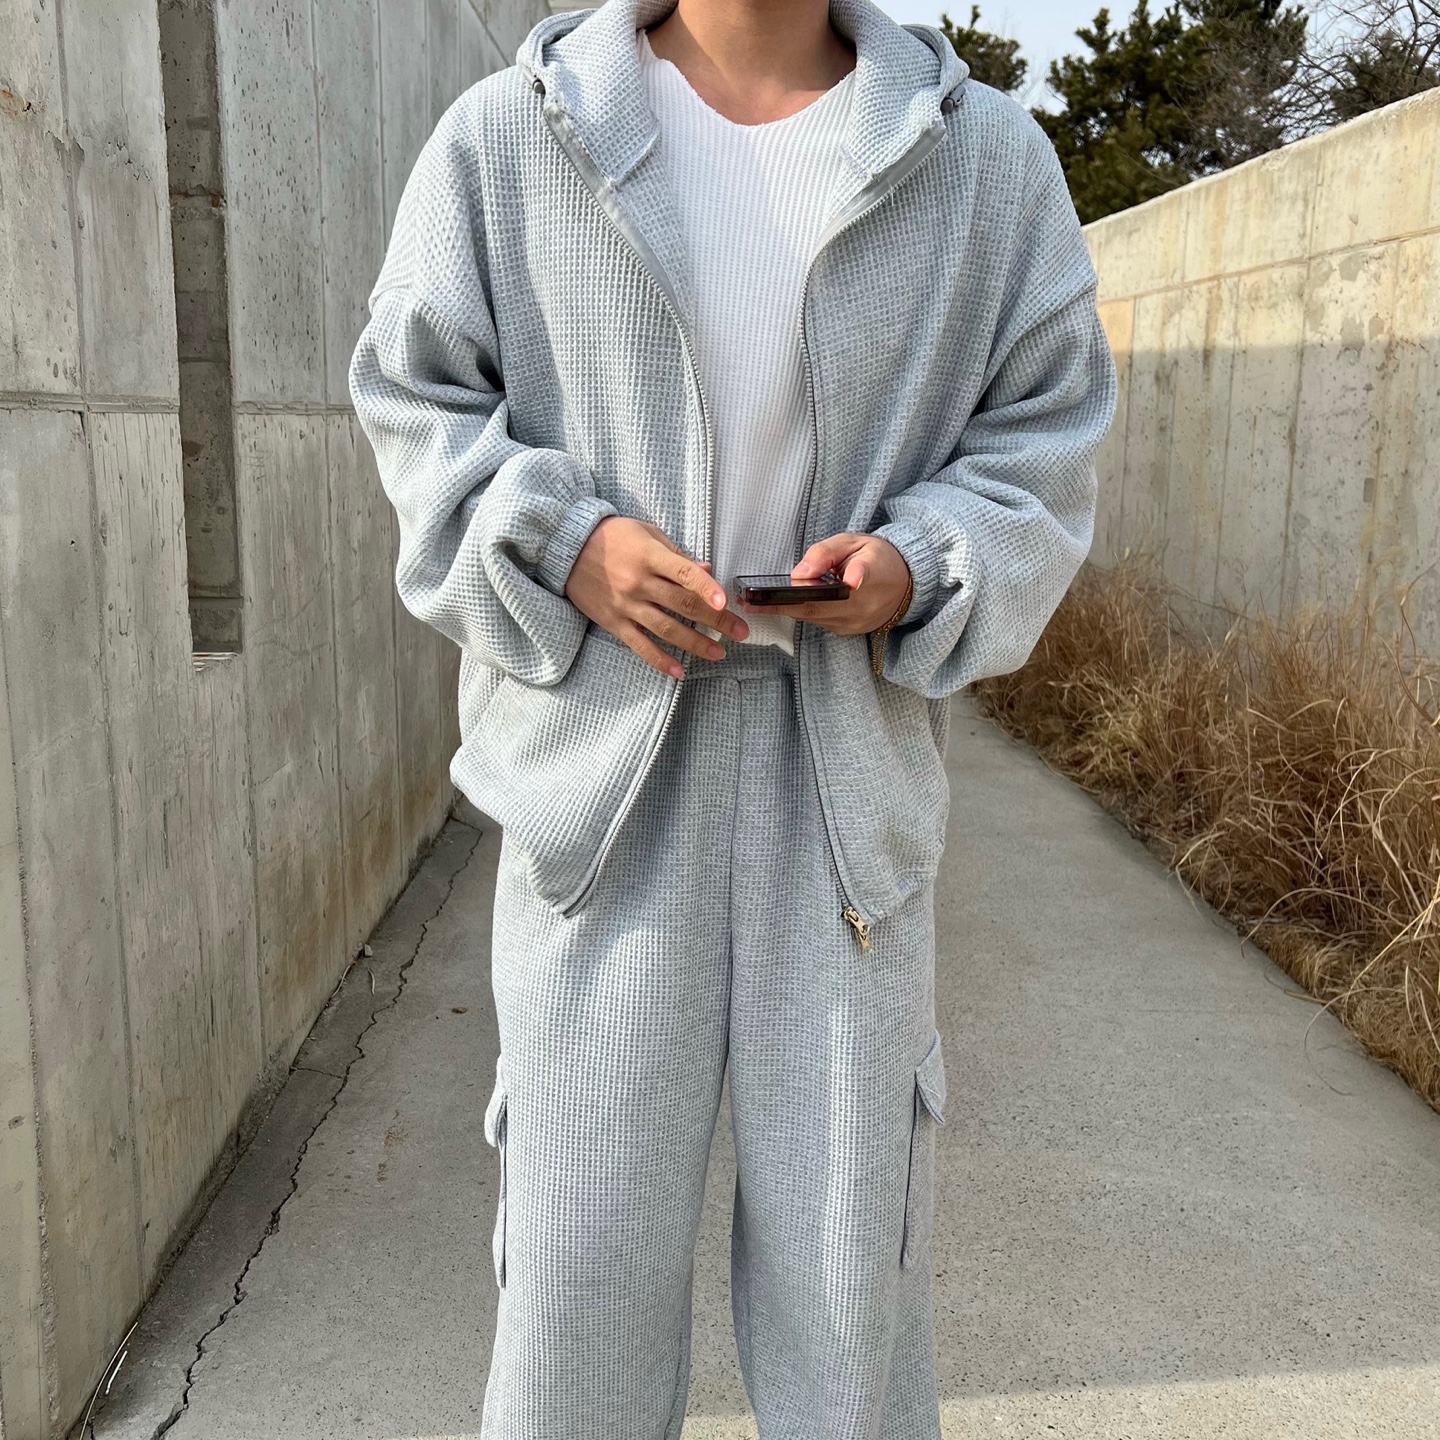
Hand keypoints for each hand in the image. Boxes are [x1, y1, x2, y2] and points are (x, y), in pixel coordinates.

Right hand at [566, 517, 748, 677]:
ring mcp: (626, 605)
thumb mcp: (646, 533)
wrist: (567, 548)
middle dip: (716, 620)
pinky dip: (659, 660)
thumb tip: (707, 569)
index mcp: (650, 556)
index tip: (725, 602)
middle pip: (683, 605)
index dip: (706, 587)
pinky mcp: (613, 622)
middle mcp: (639, 583)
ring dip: (695, 644)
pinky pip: (639, 645)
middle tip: (741, 632)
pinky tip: (679, 671)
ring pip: (666, 629)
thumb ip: (677, 555)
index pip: (684, 573)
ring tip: (719, 653)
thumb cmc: (613, 536)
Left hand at [742, 533, 910, 635]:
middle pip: (815, 608)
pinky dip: (802, 612)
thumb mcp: (854, 542)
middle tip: (749, 600)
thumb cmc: (878, 558)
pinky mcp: (848, 631)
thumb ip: (826, 554)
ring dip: (786, 609)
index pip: (842, 585)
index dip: (817, 588)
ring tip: (756, 601)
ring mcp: (855, 624)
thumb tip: (799, 573)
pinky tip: (784, 604)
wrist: (905, 584)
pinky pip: (820, 622)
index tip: (792, 585)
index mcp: (869, 577)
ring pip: (814, 617)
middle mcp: (861, 607)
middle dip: (780, 605)